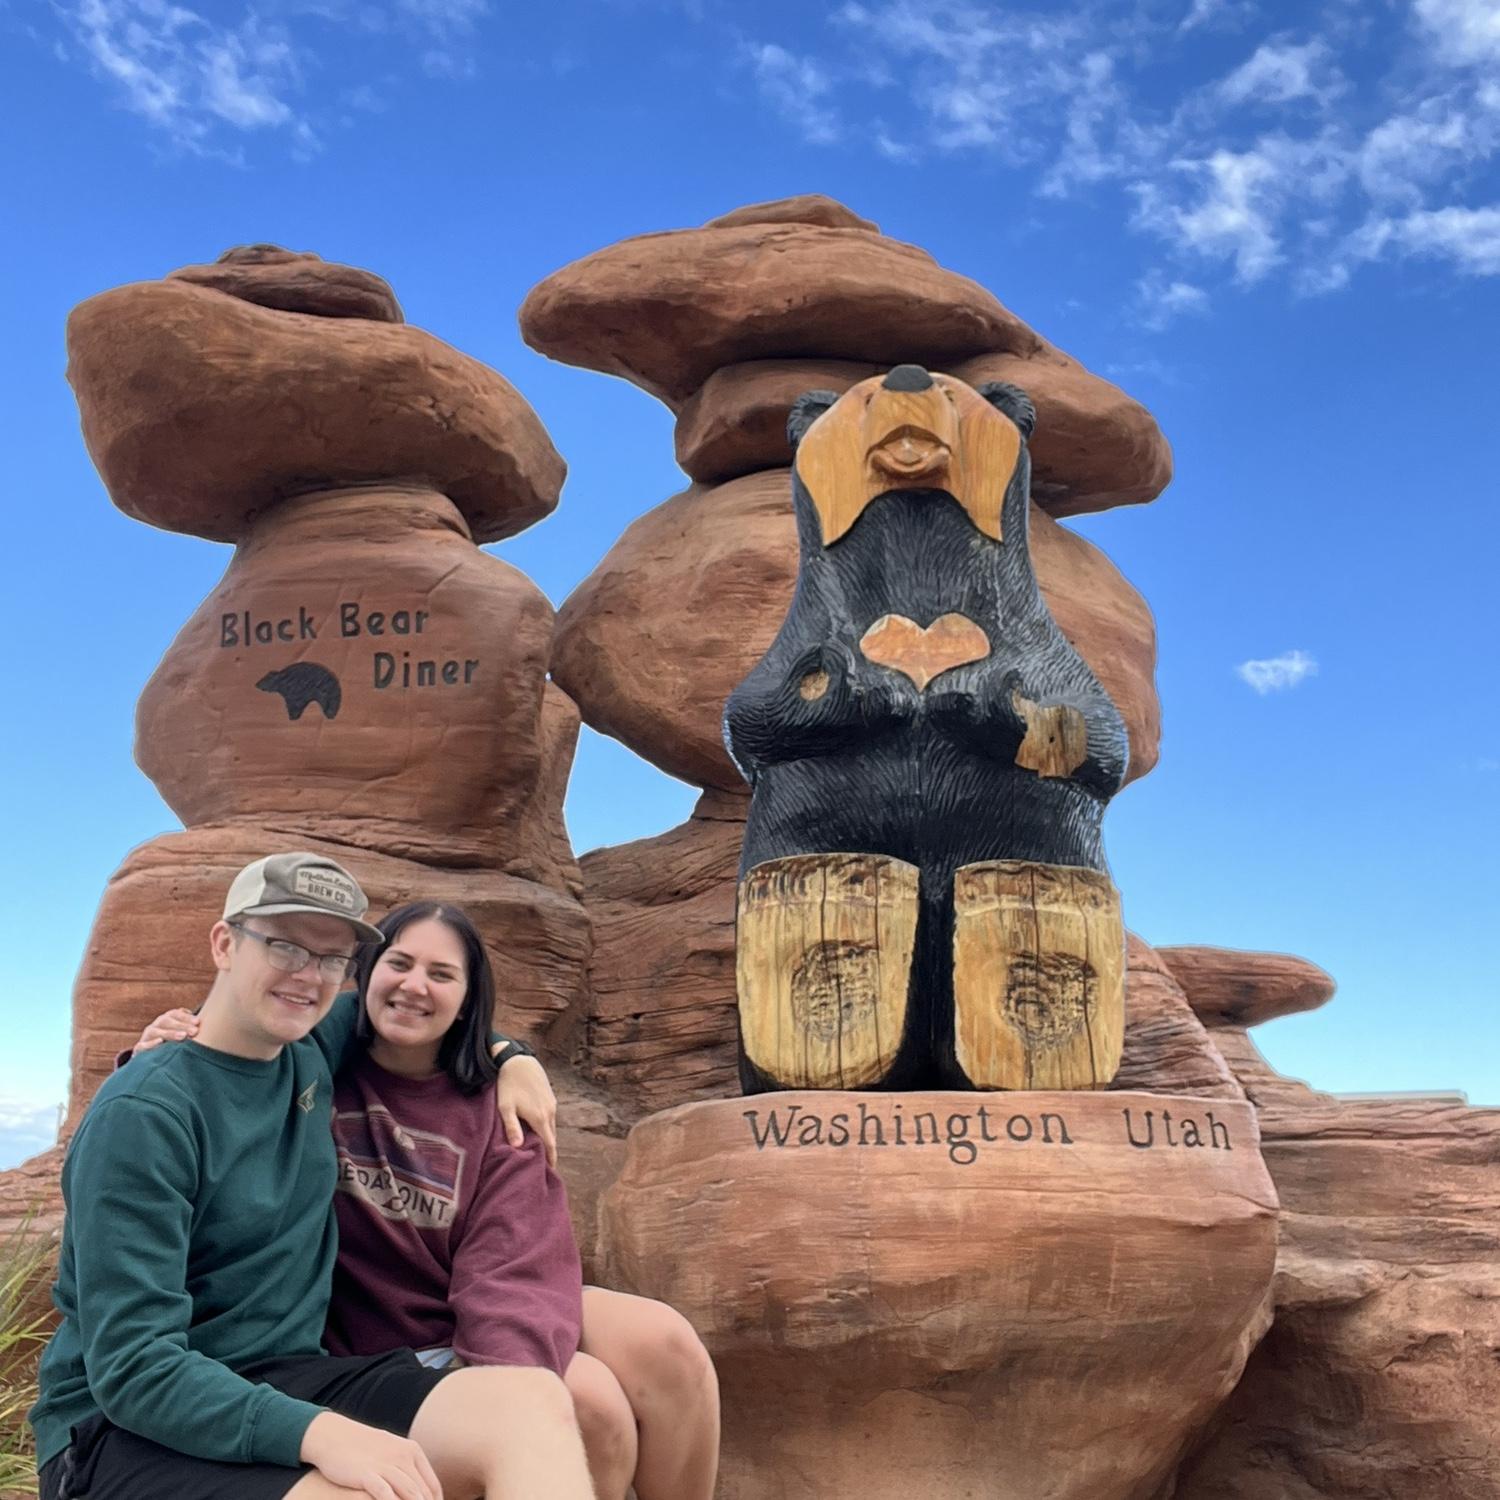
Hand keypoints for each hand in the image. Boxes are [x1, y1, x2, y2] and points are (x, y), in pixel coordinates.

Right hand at [134, 1008, 199, 1051]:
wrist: (150, 1058)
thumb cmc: (172, 1045)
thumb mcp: (181, 1035)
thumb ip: (190, 1028)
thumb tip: (204, 1023)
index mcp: (166, 1020)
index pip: (175, 1014)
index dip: (186, 1017)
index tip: (198, 1022)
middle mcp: (156, 1026)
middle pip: (167, 1021)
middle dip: (182, 1025)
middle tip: (195, 1031)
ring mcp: (147, 1036)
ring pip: (155, 1031)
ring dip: (170, 1033)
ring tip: (183, 1036)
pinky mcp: (139, 1048)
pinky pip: (142, 1045)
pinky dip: (150, 1043)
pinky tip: (160, 1042)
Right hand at [300, 1410, 442, 1499]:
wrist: (333, 1435)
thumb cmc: (363, 1448)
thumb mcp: (390, 1451)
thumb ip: (405, 1467)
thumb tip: (419, 1488)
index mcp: (412, 1450)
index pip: (432, 1485)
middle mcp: (402, 1455)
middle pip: (422, 1491)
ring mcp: (385, 1463)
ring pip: (409, 1491)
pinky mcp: (367, 1473)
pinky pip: (385, 1492)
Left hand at [496, 1054, 557, 1167]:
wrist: (518, 1060)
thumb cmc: (509, 1085)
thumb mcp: (506, 1107)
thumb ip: (512, 1127)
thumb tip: (518, 1147)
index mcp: (540, 1117)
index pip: (550, 1144)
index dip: (551, 1158)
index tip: (551, 1171)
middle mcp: (550, 1112)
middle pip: (552, 1137)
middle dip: (550, 1150)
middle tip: (544, 1165)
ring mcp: (552, 1104)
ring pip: (551, 1126)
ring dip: (548, 1138)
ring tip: (541, 1149)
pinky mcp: (550, 1096)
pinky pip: (551, 1117)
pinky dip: (547, 1126)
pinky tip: (538, 1128)